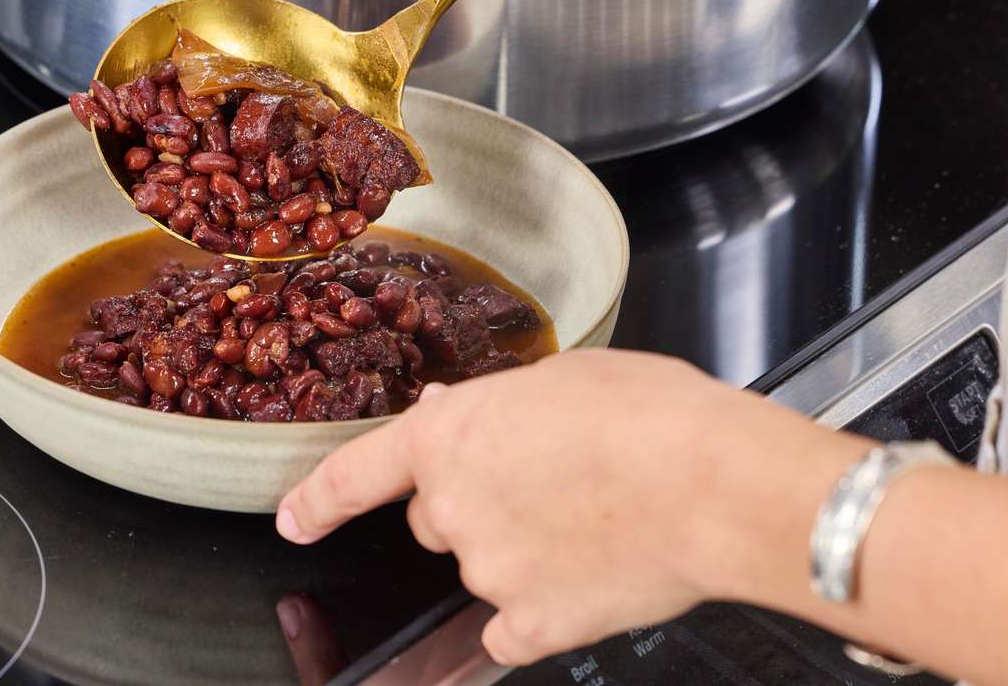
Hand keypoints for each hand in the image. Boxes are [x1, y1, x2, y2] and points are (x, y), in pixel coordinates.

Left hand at [275, 349, 867, 667]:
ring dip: (518, 549)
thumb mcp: (557, 379)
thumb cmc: (647, 414)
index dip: (317, 500)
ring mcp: (488, 573)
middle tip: (547, 484)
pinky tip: (583, 578)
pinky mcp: (534, 624)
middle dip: (473, 504)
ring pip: (482, 566)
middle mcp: (452, 509)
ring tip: (593, 517)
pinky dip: (539, 609)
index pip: (355, 474)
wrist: (713, 482)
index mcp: (447, 439)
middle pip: (434, 518)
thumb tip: (453, 416)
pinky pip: (512, 629)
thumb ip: (490, 406)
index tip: (294, 522)